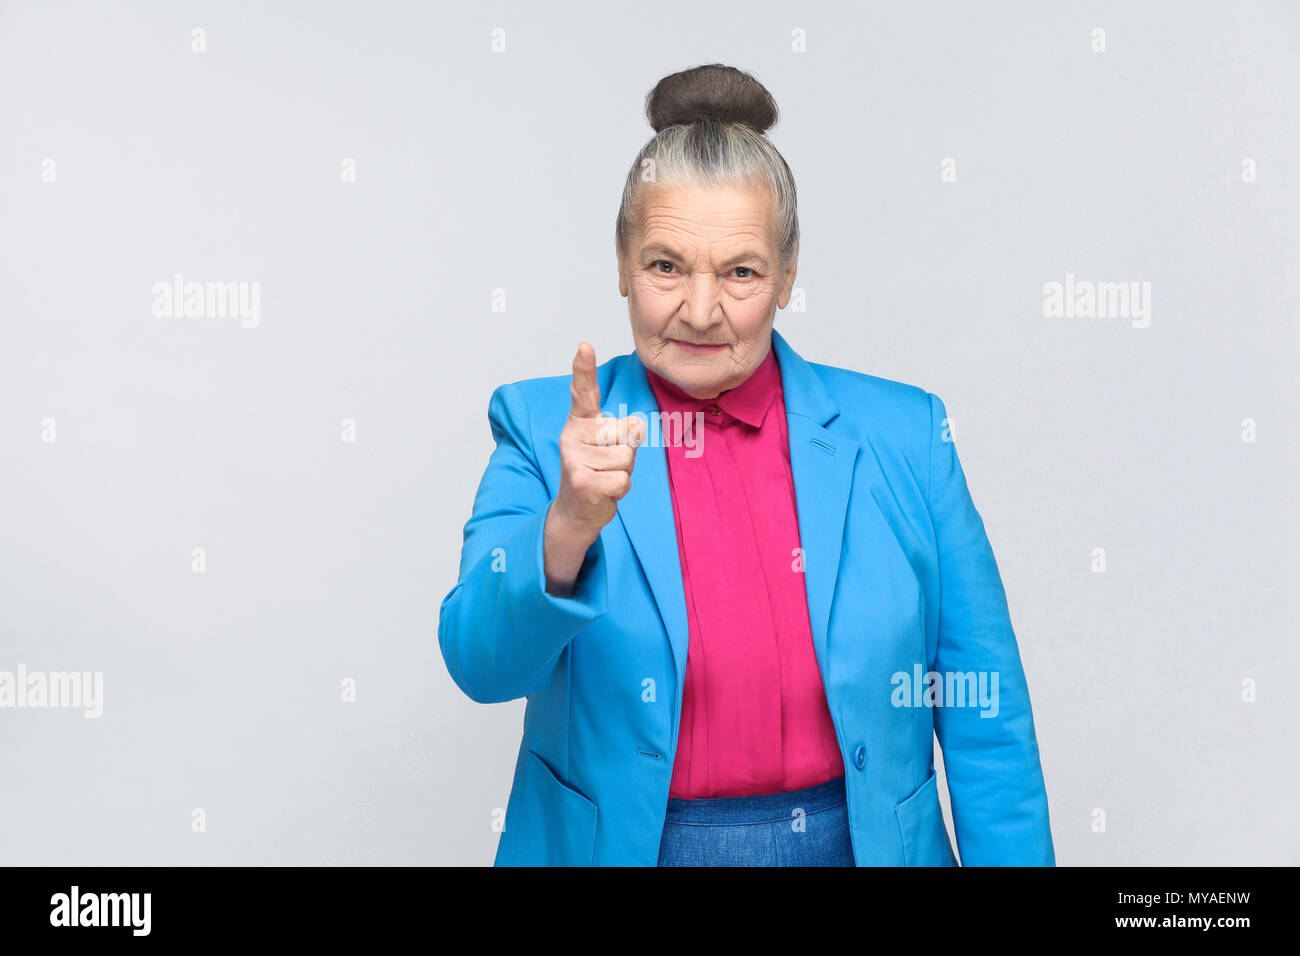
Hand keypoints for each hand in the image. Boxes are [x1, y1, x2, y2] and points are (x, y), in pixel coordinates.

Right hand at [543, 342, 645, 594]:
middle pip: (624, 433)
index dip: (584, 369)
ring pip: (625, 458)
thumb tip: (637, 424)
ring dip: (624, 473)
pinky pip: (622, 479)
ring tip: (606, 478)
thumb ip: (626, 431)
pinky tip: (604, 492)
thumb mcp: (614, 447)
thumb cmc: (599, 472)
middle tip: (608, 466)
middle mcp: (572, 436)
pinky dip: (620, 490)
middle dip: (626, 454)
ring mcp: (574, 459)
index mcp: (580, 422)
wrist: (578, 511)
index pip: (583, 392)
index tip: (584, 346)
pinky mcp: (581, 481)